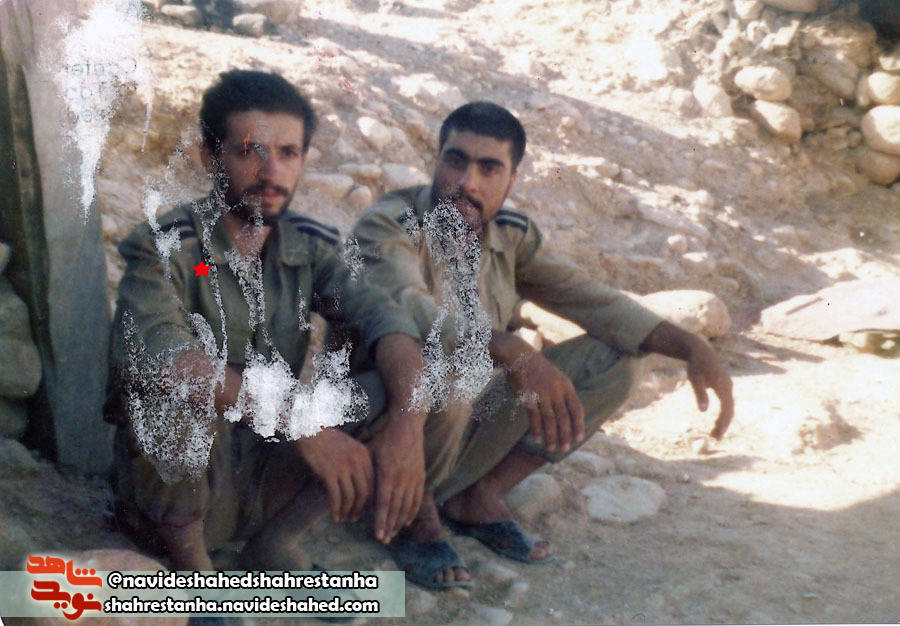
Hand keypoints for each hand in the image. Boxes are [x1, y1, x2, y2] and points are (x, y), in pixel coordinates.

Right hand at [295, 428, 373, 522]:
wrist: (309, 430)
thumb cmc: (328, 439)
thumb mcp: (350, 447)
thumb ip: (357, 463)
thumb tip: (360, 486)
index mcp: (364, 455)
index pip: (373, 482)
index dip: (370, 499)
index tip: (365, 508)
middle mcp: (356, 462)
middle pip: (364, 492)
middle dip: (360, 509)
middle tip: (354, 518)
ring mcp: (343, 467)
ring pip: (350, 497)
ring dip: (347, 511)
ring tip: (343, 519)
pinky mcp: (329, 473)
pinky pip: (336, 497)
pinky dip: (336, 509)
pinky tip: (334, 516)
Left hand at [368, 414, 424, 543]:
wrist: (407, 426)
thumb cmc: (385, 439)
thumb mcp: (371, 454)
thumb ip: (367, 474)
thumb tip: (358, 491)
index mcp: (388, 474)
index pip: (384, 504)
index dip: (381, 521)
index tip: (377, 535)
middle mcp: (402, 479)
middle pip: (396, 509)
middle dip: (389, 527)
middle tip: (384, 540)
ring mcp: (413, 478)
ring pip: (407, 506)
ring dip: (400, 522)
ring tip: (394, 534)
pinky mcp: (421, 476)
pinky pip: (417, 498)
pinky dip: (412, 512)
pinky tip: (407, 521)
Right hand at [507, 352, 584, 453]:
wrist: (520, 357)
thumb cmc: (539, 370)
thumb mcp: (557, 378)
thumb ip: (564, 394)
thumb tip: (570, 415)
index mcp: (566, 386)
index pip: (576, 409)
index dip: (578, 425)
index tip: (578, 439)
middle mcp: (556, 390)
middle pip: (563, 417)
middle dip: (565, 435)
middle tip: (565, 450)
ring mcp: (541, 393)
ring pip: (549, 419)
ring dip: (551, 436)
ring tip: (552, 448)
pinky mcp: (527, 396)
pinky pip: (533, 417)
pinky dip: (536, 429)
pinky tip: (537, 439)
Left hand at [685, 340, 733, 438]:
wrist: (701, 351)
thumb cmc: (696, 365)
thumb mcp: (695, 379)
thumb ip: (700, 394)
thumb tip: (703, 411)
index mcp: (723, 386)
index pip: (726, 409)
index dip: (723, 422)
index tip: (717, 434)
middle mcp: (728, 387)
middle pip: (729, 410)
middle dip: (723, 424)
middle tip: (715, 438)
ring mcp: (728, 387)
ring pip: (729, 407)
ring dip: (724, 420)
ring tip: (715, 433)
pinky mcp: (724, 387)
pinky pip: (727, 403)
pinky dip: (723, 414)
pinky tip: (718, 422)